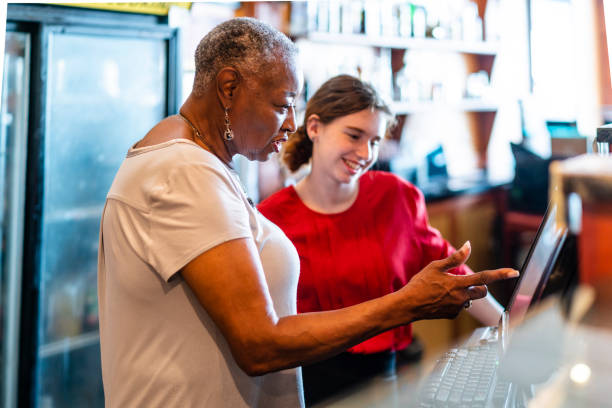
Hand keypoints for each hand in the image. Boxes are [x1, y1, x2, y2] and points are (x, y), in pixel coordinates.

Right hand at [400, 241, 518, 319]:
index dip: (501, 274)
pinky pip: (460, 307)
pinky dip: (455, 302)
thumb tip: (468, 245)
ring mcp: (458, 308)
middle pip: (483, 291)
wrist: (409, 305)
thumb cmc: (420, 284)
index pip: (485, 277)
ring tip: (445, 291)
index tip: (514, 272)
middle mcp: (461, 297)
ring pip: (470, 299)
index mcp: (458, 283)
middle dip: (480, 286)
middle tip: (466, 282)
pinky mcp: (453, 315)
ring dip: (465, 294)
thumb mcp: (436, 267)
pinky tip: (441, 299)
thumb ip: (455, 258)